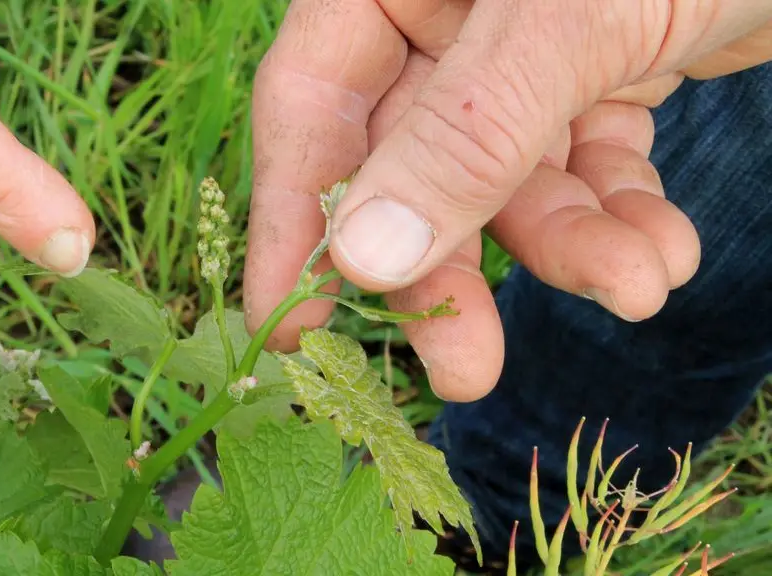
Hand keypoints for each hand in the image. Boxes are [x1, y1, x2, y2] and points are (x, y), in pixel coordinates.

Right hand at [244, 0, 771, 400]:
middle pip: (405, 164)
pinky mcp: (596, 75)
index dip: (294, 218)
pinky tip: (664, 250)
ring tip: (636, 287)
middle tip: (462, 371)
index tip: (293, 327)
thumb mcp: (570, 17)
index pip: (311, 99)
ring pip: (505, 180)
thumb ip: (467, 132)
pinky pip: (583, 167)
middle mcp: (444, 12)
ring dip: (569, 247)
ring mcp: (520, 49)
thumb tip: (364, 256)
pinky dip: (620, 216)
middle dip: (450, 268)